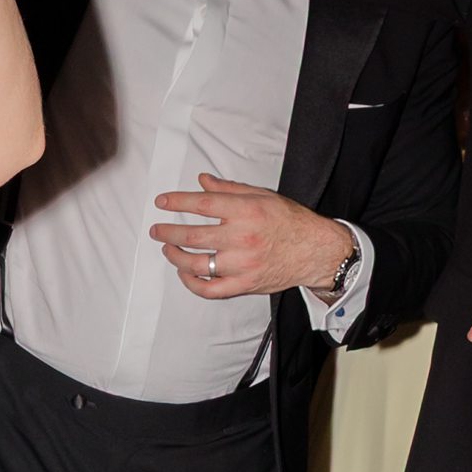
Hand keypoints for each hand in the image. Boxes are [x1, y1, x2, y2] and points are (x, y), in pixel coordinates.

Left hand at [150, 179, 357, 300]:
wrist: (315, 251)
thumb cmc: (290, 221)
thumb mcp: (262, 196)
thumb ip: (229, 189)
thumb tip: (202, 181)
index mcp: (246, 211)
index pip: (202, 204)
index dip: (177, 202)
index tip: (162, 202)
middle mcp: (242, 238)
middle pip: (192, 235)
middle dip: (167, 232)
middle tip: (157, 230)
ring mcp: (241, 264)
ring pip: (196, 264)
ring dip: (175, 256)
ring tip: (167, 250)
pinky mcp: (243, 285)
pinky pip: (210, 290)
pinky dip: (192, 283)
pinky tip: (185, 273)